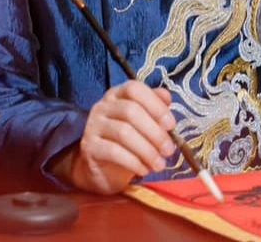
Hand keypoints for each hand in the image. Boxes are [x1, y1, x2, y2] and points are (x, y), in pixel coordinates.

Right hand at [58, 82, 177, 194]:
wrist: (102, 169)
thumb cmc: (128, 143)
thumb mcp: (143, 124)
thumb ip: (155, 109)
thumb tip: (167, 96)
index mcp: (117, 95)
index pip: (134, 89)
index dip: (155, 104)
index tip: (171, 125)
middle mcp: (103, 106)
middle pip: (130, 111)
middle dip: (155, 132)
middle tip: (169, 150)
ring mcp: (93, 125)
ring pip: (123, 132)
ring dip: (147, 150)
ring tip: (159, 165)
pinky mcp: (89, 146)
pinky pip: (114, 152)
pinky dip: (133, 162)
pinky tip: (144, 170)